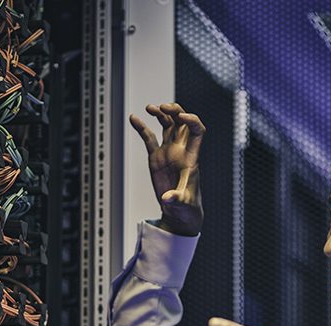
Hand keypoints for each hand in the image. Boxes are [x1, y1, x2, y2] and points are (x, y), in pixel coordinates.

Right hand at [129, 103, 204, 234]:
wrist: (180, 212)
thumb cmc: (188, 208)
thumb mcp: (183, 203)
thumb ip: (176, 199)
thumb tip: (167, 199)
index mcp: (191, 157)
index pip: (197, 131)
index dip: (191, 120)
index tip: (181, 116)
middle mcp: (180, 151)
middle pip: (182, 122)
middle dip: (175, 111)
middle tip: (163, 107)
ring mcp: (168, 153)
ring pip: (167, 126)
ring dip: (160, 114)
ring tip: (150, 108)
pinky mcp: (157, 158)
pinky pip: (149, 138)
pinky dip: (142, 127)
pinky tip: (134, 118)